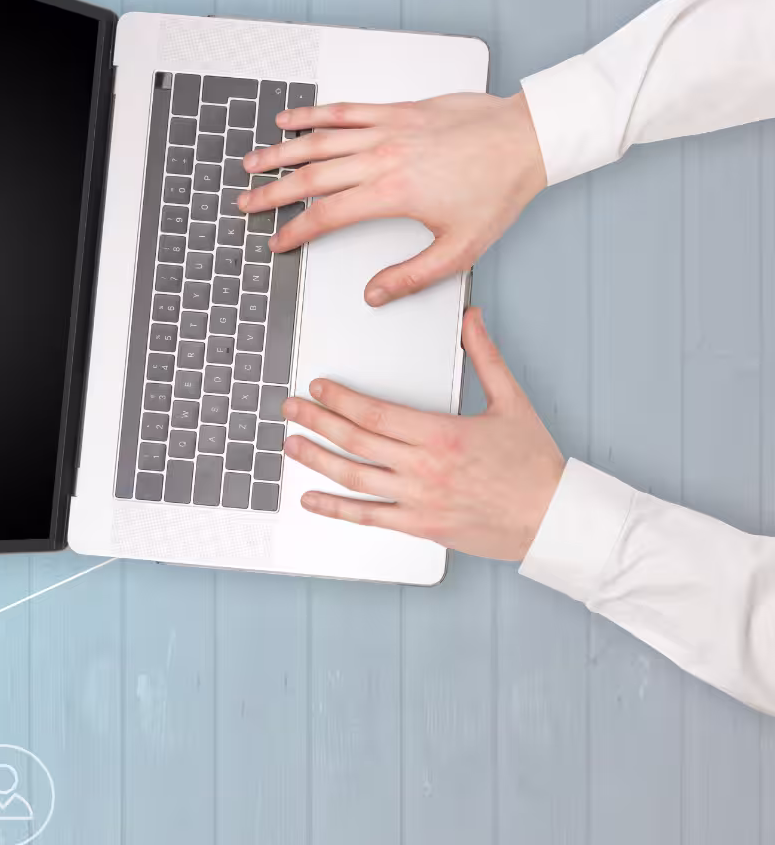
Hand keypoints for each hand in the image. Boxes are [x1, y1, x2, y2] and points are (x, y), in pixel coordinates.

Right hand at [236, 90, 548, 301]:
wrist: (529, 139)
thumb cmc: (500, 188)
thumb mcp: (462, 247)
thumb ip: (414, 275)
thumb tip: (376, 294)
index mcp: (392, 193)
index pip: (326, 216)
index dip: (294, 231)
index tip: (278, 242)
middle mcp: (382, 158)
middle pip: (310, 177)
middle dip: (272, 193)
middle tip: (246, 202)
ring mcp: (388, 130)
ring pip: (318, 141)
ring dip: (279, 153)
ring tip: (251, 163)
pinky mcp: (398, 110)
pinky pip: (345, 110)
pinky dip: (313, 114)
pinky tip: (290, 120)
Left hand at [284, 306, 566, 559]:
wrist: (555, 518)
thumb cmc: (535, 464)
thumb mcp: (513, 402)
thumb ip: (486, 358)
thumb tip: (472, 319)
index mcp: (442, 434)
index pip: (375, 412)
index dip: (340, 398)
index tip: (319, 386)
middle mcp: (424, 466)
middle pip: (355, 440)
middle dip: (316, 421)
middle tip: (289, 408)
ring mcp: (418, 499)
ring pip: (353, 477)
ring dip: (316, 459)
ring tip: (290, 445)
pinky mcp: (419, 525)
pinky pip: (367, 516)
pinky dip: (334, 509)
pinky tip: (309, 499)